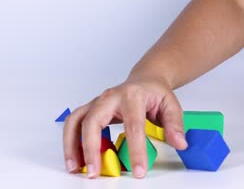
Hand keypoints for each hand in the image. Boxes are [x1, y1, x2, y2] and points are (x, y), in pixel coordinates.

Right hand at [63, 78, 187, 178]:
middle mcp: (109, 97)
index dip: (135, 150)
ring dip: (71, 144)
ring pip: (75, 120)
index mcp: (132, 96)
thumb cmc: (154, 93)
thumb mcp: (171, 105)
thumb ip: (175, 124)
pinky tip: (74, 158)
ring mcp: (96, 102)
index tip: (138, 171)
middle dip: (91, 148)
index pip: (133, 126)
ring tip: (73, 167)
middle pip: (93, 121)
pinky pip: (73, 124)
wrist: (144, 78)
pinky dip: (70, 141)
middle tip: (94, 171)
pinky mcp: (89, 109)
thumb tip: (179, 143)